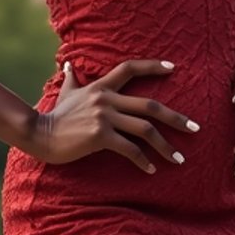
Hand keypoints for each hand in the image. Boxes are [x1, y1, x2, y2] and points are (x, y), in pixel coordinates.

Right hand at [28, 58, 200, 173]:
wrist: (39, 134)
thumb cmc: (55, 117)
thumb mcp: (65, 94)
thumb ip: (71, 79)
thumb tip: (66, 65)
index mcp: (101, 87)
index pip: (130, 68)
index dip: (152, 66)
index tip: (174, 68)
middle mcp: (106, 99)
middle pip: (151, 105)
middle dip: (176, 118)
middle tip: (195, 129)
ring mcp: (104, 117)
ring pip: (145, 130)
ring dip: (166, 146)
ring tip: (179, 159)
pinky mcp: (100, 136)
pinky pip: (130, 149)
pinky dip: (143, 161)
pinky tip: (151, 170)